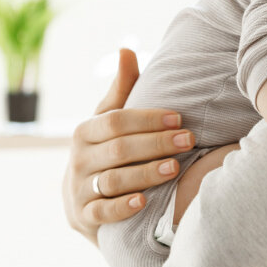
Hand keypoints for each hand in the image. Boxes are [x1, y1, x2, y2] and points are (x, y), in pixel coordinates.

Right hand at [62, 48, 196, 245]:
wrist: (82, 200)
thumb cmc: (106, 150)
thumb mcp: (109, 120)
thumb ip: (122, 89)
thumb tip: (126, 48)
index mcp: (85, 131)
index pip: (117, 121)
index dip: (149, 119)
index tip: (180, 118)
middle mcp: (78, 159)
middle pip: (118, 149)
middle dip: (155, 143)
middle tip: (188, 140)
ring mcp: (79, 189)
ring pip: (112, 180)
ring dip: (145, 173)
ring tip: (175, 167)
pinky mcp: (84, 217)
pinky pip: (102, 213)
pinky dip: (122, 207)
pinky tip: (144, 201)